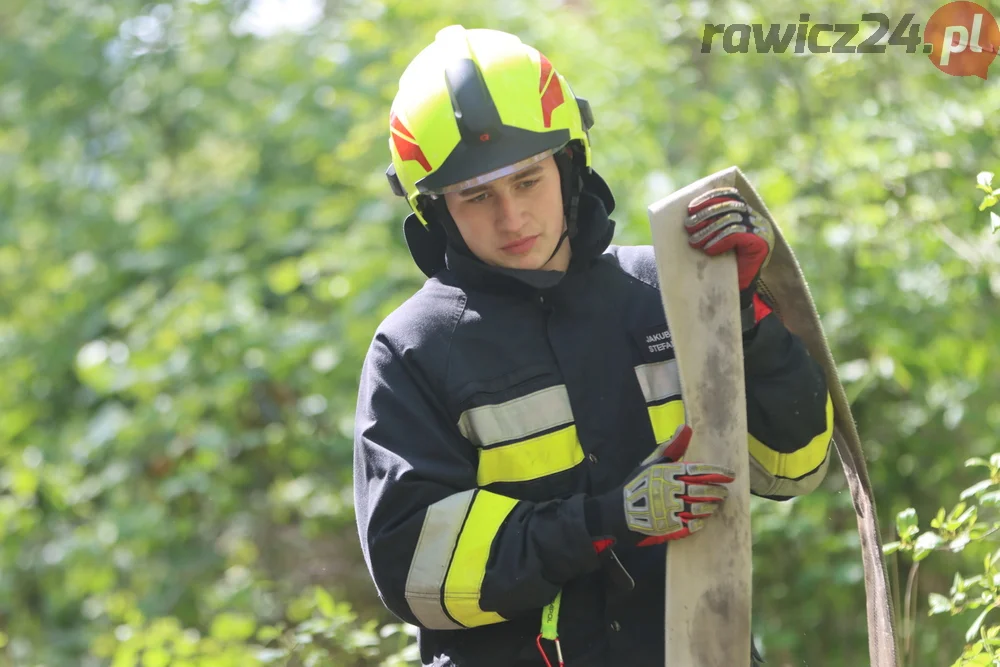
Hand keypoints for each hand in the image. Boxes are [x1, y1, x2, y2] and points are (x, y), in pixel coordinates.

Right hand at [585, 425, 734, 550]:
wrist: (620, 512)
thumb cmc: (638, 484)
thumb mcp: (652, 463)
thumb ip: (671, 447)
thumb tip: (685, 427)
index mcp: (667, 473)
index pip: (698, 471)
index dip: (717, 473)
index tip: (730, 475)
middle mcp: (669, 490)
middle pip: (702, 490)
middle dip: (717, 491)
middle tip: (724, 491)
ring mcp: (669, 510)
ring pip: (699, 508)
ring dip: (711, 506)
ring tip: (716, 504)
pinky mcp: (668, 527)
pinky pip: (691, 524)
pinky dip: (701, 521)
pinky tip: (704, 518)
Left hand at [685, 187, 773, 308]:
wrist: (736, 290)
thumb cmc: (721, 263)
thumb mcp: (714, 238)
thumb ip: (709, 222)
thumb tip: (688, 211)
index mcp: (746, 212)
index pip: (730, 195)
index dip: (710, 199)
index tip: (691, 208)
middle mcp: (756, 219)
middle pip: (729, 207)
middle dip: (705, 215)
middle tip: (688, 226)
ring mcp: (762, 230)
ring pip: (731, 221)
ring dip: (709, 230)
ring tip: (694, 241)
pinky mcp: (761, 244)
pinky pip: (737, 234)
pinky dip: (720, 241)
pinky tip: (709, 250)